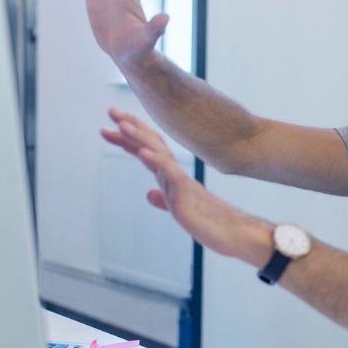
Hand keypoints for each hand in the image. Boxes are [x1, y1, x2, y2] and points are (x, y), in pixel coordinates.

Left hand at [101, 109, 272, 265]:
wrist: (237, 235)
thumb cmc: (213, 223)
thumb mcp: (181, 211)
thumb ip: (165, 200)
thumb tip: (150, 194)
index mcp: (173, 178)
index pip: (149, 151)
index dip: (129, 139)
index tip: (110, 127)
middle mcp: (176, 175)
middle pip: (150, 144)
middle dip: (130, 128)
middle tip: (111, 111)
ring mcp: (181, 183)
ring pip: (158, 153)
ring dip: (139, 137)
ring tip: (122, 124)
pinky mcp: (188, 195)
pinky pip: (171, 174)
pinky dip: (156, 161)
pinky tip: (142, 152)